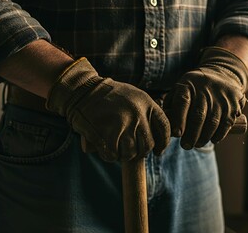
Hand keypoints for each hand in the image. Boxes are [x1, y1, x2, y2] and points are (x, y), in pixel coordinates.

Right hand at [46, 58, 170, 161]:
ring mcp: (123, 125)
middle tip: (130, 150)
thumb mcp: (133, 95)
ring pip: (131, 153)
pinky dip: (109, 156)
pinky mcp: (107, 134)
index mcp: (146, 103)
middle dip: (140, 151)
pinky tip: (105, 149)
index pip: (164, 127)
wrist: (82, 90)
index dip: (163, 142)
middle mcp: (138, 114)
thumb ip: (146, 112)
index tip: (158, 151)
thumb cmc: (108, 95)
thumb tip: (157, 137)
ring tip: (116, 148)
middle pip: (148, 145)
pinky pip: (113, 155)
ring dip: (123, 154)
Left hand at [164, 47, 247, 149]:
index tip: (177, 134)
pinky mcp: (233, 104)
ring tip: (197, 144)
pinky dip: (219, 134)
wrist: (222, 74)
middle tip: (185, 146)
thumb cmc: (194, 87)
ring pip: (213, 121)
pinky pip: (227, 123)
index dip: (179, 119)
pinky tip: (212, 139)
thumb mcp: (180, 87)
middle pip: (198, 115)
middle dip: (191, 134)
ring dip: (204, 137)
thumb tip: (162, 122)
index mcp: (188, 84)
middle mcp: (205, 89)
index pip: (183, 101)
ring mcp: (221, 97)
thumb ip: (170, 103)